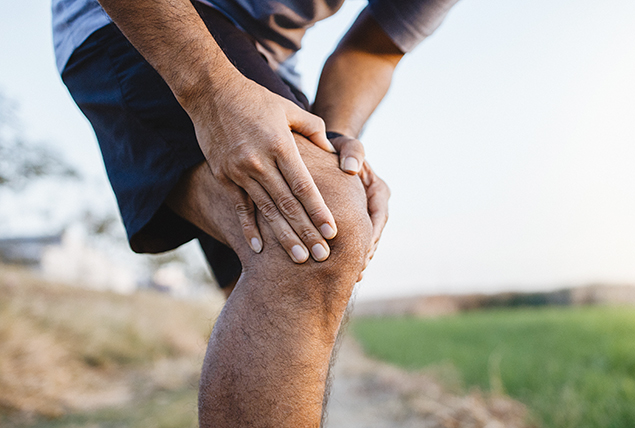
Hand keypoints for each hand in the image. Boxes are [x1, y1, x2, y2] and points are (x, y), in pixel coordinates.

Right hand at [187, 74, 337, 262]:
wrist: (210, 91)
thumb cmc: (255, 99)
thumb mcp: (289, 108)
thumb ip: (313, 128)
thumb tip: (331, 150)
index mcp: (280, 146)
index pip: (303, 186)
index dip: (318, 211)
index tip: (332, 232)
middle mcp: (259, 162)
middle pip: (287, 205)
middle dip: (306, 232)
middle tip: (321, 256)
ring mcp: (238, 171)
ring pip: (266, 211)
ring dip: (283, 237)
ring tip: (299, 258)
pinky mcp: (223, 175)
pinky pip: (239, 207)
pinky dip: (248, 229)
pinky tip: (259, 249)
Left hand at [328, 135, 389, 280]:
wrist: (331, 151)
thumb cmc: (339, 147)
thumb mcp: (347, 145)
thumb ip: (352, 151)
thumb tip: (352, 166)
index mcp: (379, 190)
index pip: (378, 217)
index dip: (371, 236)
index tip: (362, 252)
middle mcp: (376, 205)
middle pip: (374, 235)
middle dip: (365, 254)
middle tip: (356, 273)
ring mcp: (366, 214)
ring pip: (365, 241)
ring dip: (359, 259)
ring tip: (350, 279)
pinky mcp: (354, 221)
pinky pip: (355, 240)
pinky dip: (350, 255)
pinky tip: (341, 273)